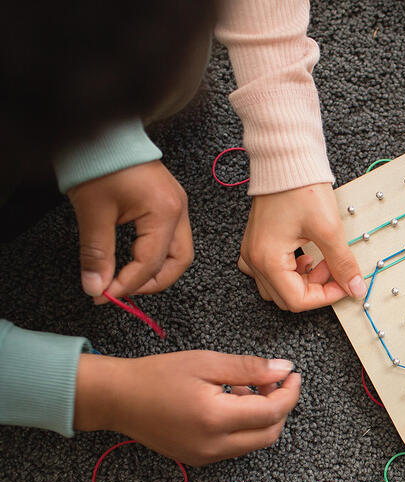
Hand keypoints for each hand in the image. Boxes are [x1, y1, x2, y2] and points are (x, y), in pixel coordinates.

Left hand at [67, 160, 192, 304]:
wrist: (101, 130)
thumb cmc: (100, 161)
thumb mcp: (93, 213)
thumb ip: (97, 254)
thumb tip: (96, 287)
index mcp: (165, 212)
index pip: (151, 263)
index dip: (127, 284)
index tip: (104, 295)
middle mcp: (178, 210)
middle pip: (178, 262)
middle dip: (150, 282)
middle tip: (121, 291)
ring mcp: (176, 205)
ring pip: (177, 252)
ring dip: (154, 270)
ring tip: (126, 278)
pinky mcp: (167, 202)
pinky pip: (169, 237)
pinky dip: (153, 253)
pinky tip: (131, 258)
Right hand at [74, 351, 301, 465]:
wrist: (117, 399)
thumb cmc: (157, 375)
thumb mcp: (206, 362)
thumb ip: (249, 368)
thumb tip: (284, 369)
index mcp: (216, 419)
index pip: (272, 412)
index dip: (289, 393)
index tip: (292, 375)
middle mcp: (213, 446)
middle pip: (270, 433)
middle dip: (280, 406)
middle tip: (272, 380)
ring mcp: (205, 457)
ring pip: (255, 443)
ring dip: (263, 418)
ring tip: (250, 388)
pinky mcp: (198, 460)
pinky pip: (236, 447)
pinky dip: (245, 427)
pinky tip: (233, 404)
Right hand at [238, 183, 365, 310]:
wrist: (286, 159)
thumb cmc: (302, 188)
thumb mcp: (329, 229)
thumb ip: (342, 263)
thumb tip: (355, 287)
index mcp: (268, 259)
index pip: (298, 301)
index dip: (326, 296)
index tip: (344, 283)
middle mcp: (254, 259)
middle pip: (287, 298)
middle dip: (315, 288)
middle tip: (333, 268)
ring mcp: (252, 251)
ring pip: (278, 287)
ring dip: (303, 281)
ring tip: (321, 260)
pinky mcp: (257, 242)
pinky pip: (270, 271)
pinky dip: (290, 271)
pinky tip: (305, 255)